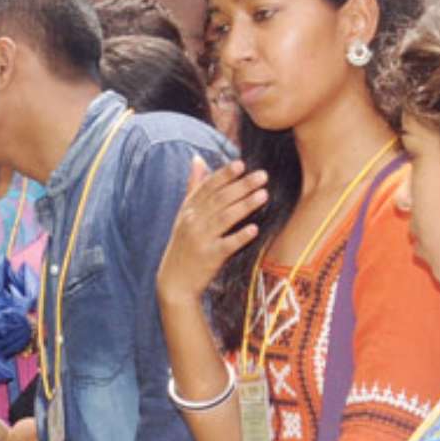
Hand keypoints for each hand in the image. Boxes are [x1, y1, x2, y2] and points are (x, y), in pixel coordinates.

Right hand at [158, 157, 268, 302]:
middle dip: (242, 186)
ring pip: (225, 218)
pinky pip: (227, 245)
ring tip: (264, 195)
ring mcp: (201, 240)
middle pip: (220, 200)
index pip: (208, 187)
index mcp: (188, 209)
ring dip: (245, 205)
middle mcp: (193, 222)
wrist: (175, 281)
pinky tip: (255, 229)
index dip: (224, 175)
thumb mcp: (184, 215)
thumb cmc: (184, 244)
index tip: (241, 164)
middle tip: (262, 176)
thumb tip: (197, 158)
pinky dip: (240, 236)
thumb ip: (193, 187)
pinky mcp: (209, 258)